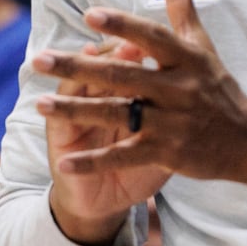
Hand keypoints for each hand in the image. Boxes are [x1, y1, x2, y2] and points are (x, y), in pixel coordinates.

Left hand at [34, 0, 246, 238]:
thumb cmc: (214, 86)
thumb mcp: (201, 46)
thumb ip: (184, 7)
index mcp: (184, 60)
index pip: (151, 38)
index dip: (122, 25)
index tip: (89, 14)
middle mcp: (177, 90)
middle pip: (121, 76)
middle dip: (78, 68)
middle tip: (38, 60)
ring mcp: (171, 123)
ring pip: (116, 114)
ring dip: (75, 110)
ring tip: (38, 104)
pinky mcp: (166, 154)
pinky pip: (124, 156)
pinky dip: (93, 161)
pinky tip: (63, 162)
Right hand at [35, 34, 166, 245]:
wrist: (106, 201)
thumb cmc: (137, 166)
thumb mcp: (161, 140)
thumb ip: (171, 114)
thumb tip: (191, 87)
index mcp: (123, 94)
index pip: (127, 63)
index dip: (136, 51)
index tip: (149, 44)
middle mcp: (96, 96)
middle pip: (100, 65)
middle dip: (112, 53)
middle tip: (125, 46)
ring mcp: (75, 112)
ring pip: (75, 83)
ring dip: (76, 67)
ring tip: (88, 56)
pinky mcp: (60, 133)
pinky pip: (58, 118)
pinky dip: (57, 106)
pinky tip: (54, 95)